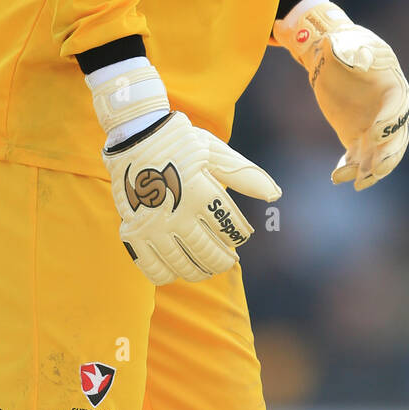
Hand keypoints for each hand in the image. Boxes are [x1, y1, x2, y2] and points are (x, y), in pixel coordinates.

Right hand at [88, 71, 281, 282]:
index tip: (240, 235)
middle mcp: (176, 212)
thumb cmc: (180, 143)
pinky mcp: (132, 232)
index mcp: (199, 191)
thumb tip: (276, 195)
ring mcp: (152, 225)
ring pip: (184, 265)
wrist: (133, 135)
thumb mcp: (214, 152)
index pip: (231, 229)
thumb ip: (244, 175)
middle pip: (209, 253)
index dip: (240, 236)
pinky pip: (153, 269)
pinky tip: (176, 266)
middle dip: (224, 260)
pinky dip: (168, 274)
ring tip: (207, 266)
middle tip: (228, 259)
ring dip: (200, 270)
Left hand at [273, 0, 408, 189]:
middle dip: (388, 155)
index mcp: (393, 87)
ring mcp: (374, 127)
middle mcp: (388, 112)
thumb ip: (351, 50)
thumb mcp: (347, 43)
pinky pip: (357, 157)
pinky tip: (337, 177)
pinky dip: (349, 168)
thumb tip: (354, 58)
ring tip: (356, 181)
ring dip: (370, 169)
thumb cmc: (344, 46)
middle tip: (376, 169)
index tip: (372, 134)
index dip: (388, 122)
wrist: (333, 57)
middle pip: (396, 138)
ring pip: (378, 154)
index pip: (397, 108)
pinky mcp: (357, 137)